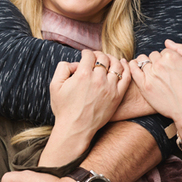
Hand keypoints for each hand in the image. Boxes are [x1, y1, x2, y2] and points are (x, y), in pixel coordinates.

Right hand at [42, 50, 130, 165]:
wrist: (76, 128)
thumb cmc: (64, 108)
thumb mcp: (55, 86)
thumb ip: (62, 68)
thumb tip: (74, 63)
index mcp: (82, 74)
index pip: (89, 55)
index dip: (86, 53)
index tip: (85, 55)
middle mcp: (98, 79)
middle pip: (103, 58)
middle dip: (98, 55)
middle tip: (95, 57)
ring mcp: (109, 88)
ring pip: (116, 65)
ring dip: (112, 59)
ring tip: (108, 60)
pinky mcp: (117, 96)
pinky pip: (126, 77)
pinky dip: (126, 67)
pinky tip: (123, 63)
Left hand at [130, 40, 181, 136]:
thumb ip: (181, 49)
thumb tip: (166, 41)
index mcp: (171, 56)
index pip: (163, 51)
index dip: (167, 59)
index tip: (170, 68)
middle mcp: (159, 63)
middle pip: (152, 56)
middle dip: (156, 61)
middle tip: (162, 72)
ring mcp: (150, 74)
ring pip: (142, 61)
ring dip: (145, 63)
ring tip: (151, 71)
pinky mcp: (143, 85)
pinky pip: (133, 70)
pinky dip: (132, 66)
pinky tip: (134, 67)